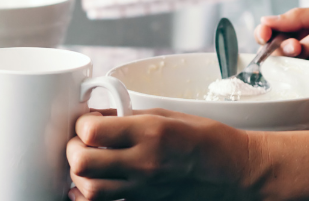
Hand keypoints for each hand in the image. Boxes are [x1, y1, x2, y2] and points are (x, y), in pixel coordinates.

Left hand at [67, 109, 254, 200]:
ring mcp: (145, 190)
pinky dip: (92, 199)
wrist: (235, 172)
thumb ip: (129, 117)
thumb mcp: (168, 115)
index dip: (81, 124)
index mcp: (150, 133)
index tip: (86, 122)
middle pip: (83, 164)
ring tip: (86, 165)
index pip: (91, 131)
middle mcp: (144, 163)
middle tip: (79, 143)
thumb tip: (97, 117)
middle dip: (73, 151)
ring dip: (79, 177)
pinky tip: (93, 189)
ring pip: (90, 191)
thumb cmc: (207, 139)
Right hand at [256, 2, 308, 97]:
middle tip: (297, 44)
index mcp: (306, 26)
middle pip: (280, 49)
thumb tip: (266, 19)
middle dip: (285, 45)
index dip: (265, 32)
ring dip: (308, 49)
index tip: (263, 34)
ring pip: (295, 62)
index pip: (275, 30)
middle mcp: (307, 46)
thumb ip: (298, 16)